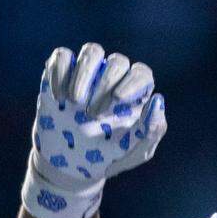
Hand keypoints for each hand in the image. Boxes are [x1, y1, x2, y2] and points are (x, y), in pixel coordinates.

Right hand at [24, 42, 166, 217]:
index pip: (141, 74)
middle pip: (117, 62)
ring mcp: (88, 74)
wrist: (73, 165)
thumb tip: (157, 100)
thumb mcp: (136, 153)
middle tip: (93, 114)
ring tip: (75, 102)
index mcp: (136, 95)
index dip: (132, 81)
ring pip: (92, 51)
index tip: (118, 99)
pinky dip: (59, 72)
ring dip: (83, 74)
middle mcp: (115, 79)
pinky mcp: (62, 73)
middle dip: (105, 84)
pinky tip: (59, 97)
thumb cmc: (111, 157)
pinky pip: (62, 57)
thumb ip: (152, 131)